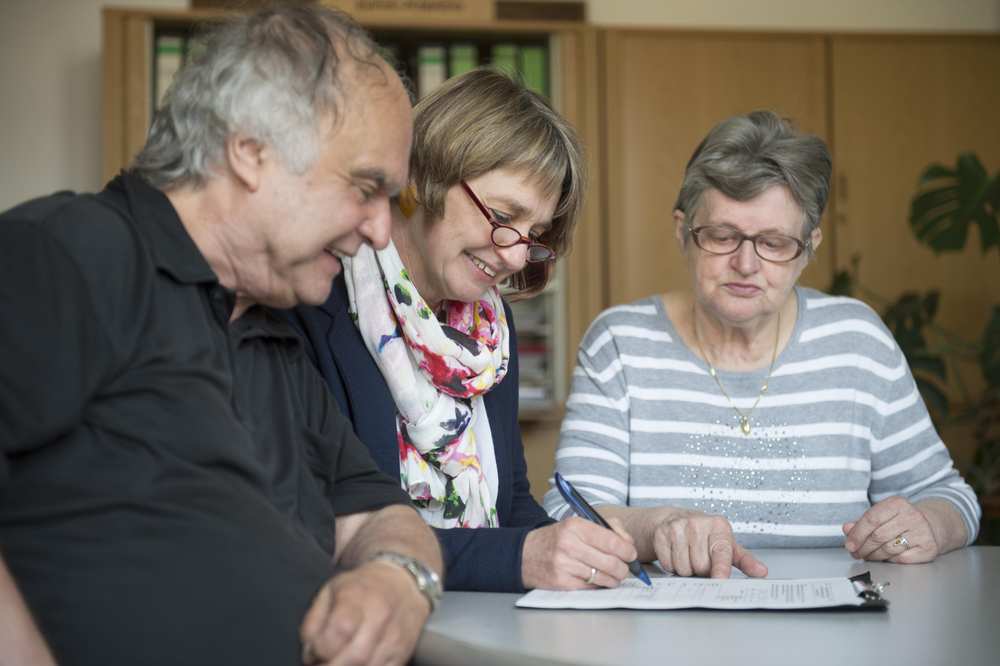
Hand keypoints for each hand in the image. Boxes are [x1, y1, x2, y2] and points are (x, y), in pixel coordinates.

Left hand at [300, 560, 429, 665]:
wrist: (403, 583)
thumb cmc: (362, 588)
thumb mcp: (330, 591)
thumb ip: (313, 621)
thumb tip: (310, 654)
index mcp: (357, 596)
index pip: (339, 631)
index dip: (321, 648)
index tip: (316, 649)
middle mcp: (380, 615)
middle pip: (355, 656)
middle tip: (324, 662)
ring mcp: (395, 636)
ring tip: (340, 661)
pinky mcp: (403, 652)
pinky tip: (357, 663)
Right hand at [521, 516, 637, 589]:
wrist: (525, 554)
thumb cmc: (557, 539)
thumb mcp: (578, 524)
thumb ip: (607, 528)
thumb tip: (629, 544)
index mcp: (575, 525)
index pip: (612, 541)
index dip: (628, 550)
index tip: (631, 554)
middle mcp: (569, 544)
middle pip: (611, 562)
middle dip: (623, 568)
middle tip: (624, 568)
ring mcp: (564, 565)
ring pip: (603, 577)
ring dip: (613, 579)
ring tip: (613, 576)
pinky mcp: (561, 582)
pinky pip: (591, 588)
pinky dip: (598, 586)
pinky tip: (597, 581)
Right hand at [651, 511, 766, 577]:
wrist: (677, 520)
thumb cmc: (706, 536)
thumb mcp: (728, 545)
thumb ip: (745, 560)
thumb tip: (761, 571)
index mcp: (719, 526)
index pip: (721, 553)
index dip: (720, 569)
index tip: (720, 579)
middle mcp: (698, 523)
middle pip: (701, 566)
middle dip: (701, 570)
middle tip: (701, 560)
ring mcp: (678, 526)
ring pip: (683, 567)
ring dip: (686, 569)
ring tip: (689, 556)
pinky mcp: (661, 533)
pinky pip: (668, 563)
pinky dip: (672, 565)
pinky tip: (676, 553)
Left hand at [843, 496, 939, 562]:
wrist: (931, 525)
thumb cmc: (900, 520)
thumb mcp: (881, 515)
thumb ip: (862, 522)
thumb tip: (847, 528)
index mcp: (897, 503)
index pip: (871, 519)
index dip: (857, 534)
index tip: (849, 545)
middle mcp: (912, 516)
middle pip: (879, 536)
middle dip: (863, 548)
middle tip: (856, 553)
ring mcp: (922, 532)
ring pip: (888, 549)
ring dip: (873, 556)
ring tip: (868, 556)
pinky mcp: (928, 548)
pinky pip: (901, 559)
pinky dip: (889, 560)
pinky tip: (885, 557)